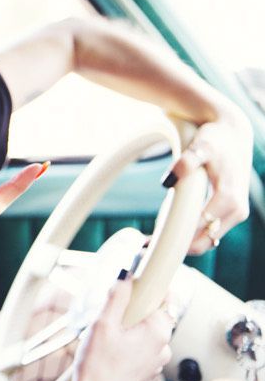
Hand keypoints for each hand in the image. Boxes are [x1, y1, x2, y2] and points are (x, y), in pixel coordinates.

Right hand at [67, 275, 172, 380]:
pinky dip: (130, 339)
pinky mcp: (148, 367)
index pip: (166, 296)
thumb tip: (126, 274)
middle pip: (155, 311)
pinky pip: (143, 343)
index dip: (151, 285)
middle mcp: (163, 345)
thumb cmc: (97, 366)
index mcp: (158, 331)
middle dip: (134, 307)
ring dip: (130, 324)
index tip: (136, 281)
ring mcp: (157, 359)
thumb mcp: (102, 324)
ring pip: (147, 328)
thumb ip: (116, 297)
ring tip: (108, 332)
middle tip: (112, 312)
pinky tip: (111, 345)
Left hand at [162, 108, 252, 253]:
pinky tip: (167, 230)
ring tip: (150, 240)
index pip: (199, 228)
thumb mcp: (201, 146)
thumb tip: (168, 180)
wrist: (234, 134)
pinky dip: (191, 235)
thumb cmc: (216, 139)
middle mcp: (236, 211)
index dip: (175, 236)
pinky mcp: (231, 213)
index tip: (151, 241)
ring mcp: (235, 214)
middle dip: (176, 246)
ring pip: (207, 240)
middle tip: (145, 244)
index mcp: (229, 199)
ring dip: (182, 244)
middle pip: (204, 241)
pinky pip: (210, 231)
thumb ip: (187, 162)